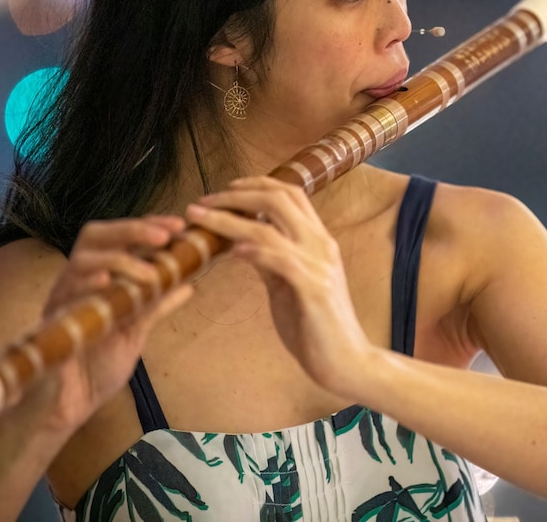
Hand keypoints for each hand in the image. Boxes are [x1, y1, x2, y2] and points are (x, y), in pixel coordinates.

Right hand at [12, 215, 194, 432]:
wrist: (68, 409)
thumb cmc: (96, 368)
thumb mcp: (135, 330)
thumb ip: (156, 305)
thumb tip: (188, 284)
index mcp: (96, 279)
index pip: (117, 238)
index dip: (145, 226)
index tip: (178, 226)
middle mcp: (76, 282)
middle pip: (95, 236)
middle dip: (132, 230)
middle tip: (165, 234)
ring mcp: (61, 300)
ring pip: (82, 260)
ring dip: (120, 259)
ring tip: (150, 273)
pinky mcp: (50, 323)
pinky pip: (65, 296)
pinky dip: (87, 284)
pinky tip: (107, 282)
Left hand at [185, 177, 373, 395]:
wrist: (347, 362)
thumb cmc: (317, 326)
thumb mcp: (288, 285)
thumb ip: (270, 261)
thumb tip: (241, 243)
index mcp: (318, 240)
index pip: (290, 193)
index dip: (256, 184)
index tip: (225, 188)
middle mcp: (321, 244)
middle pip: (278, 199)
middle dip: (235, 195)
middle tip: (202, 202)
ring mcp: (319, 265)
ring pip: (270, 228)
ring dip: (228, 220)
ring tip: (200, 219)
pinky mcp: (314, 289)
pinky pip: (280, 260)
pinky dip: (254, 251)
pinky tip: (232, 251)